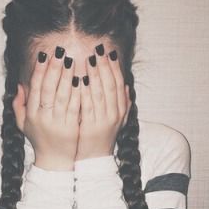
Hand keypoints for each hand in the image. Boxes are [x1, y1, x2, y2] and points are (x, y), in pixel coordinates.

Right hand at [12, 47, 80, 170]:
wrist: (54, 161)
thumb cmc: (39, 139)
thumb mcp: (23, 124)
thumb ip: (19, 105)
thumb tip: (19, 86)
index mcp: (32, 114)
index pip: (35, 88)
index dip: (39, 70)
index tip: (44, 55)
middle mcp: (43, 117)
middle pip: (48, 89)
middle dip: (54, 69)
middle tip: (60, 52)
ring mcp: (57, 122)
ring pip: (63, 96)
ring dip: (67, 77)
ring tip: (72, 61)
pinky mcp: (71, 128)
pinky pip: (75, 108)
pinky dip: (78, 94)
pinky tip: (82, 81)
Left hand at [75, 44, 130, 160]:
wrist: (95, 159)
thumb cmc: (102, 137)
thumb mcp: (117, 121)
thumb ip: (123, 104)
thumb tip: (127, 87)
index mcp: (120, 110)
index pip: (119, 85)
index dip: (115, 68)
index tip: (109, 53)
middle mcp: (114, 114)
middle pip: (111, 86)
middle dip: (105, 66)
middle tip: (99, 50)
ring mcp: (103, 120)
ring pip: (100, 93)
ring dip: (95, 75)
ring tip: (90, 59)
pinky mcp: (90, 126)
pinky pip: (88, 106)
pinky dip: (85, 92)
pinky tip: (80, 79)